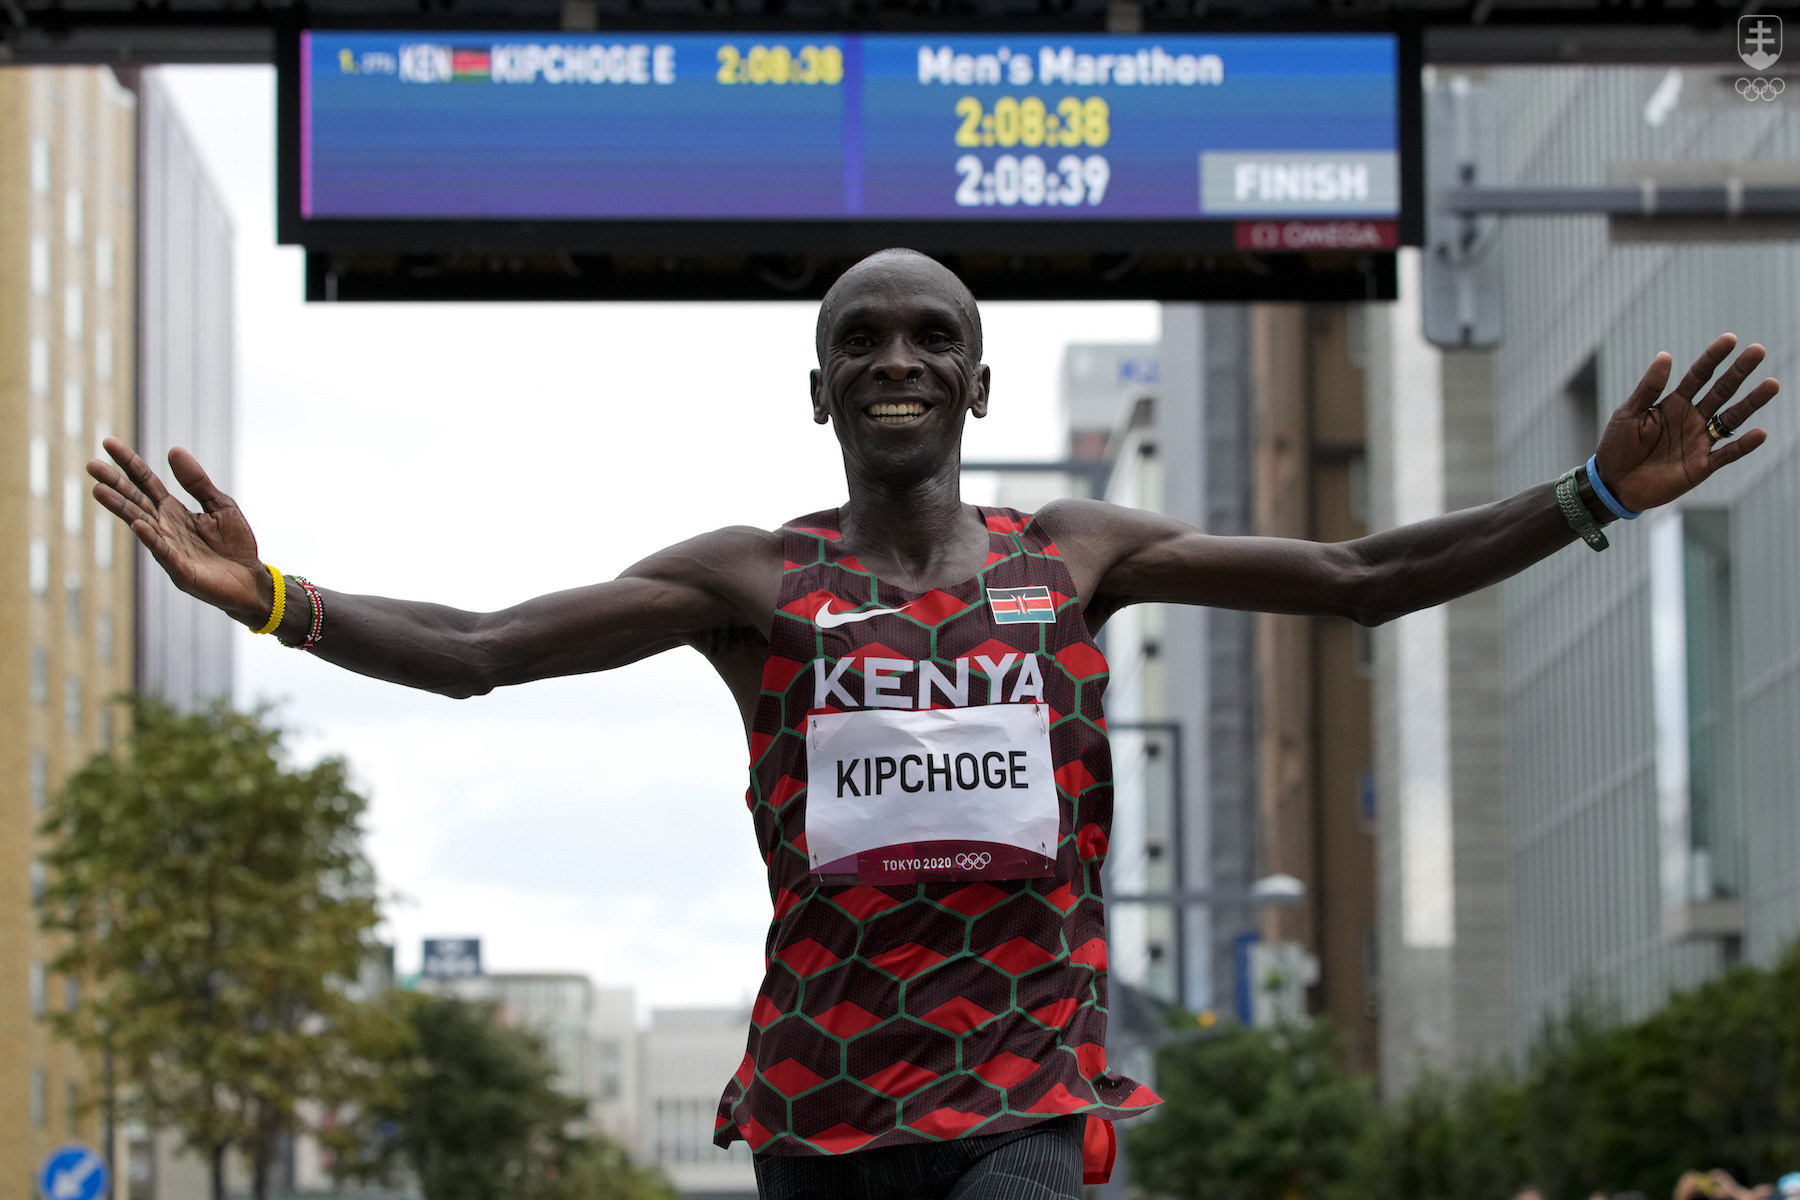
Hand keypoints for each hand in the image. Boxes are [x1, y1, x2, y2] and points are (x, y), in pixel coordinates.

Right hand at [88, 438, 273, 625]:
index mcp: (173, 511)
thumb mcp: (220, 505)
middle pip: (135, 501)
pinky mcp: (181, 570)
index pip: (145, 482)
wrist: (251, 580)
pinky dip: (151, 539)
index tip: (108, 442)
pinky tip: (138, 524)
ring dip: (120, 508)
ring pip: (141, 524)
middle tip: (90, 465)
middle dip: (114, 483)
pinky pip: (163, 552)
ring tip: (99, 491)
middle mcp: (164, 528)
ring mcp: (169, 549)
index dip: (128, 463)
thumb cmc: (235, 544)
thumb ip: (197, 482)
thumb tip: (173, 449)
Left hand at [1594, 334, 1777, 512]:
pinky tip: (1760, 433)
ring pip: (1731, 419)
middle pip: (1721, 391)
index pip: (1698, 376)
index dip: (1713, 358)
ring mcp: (1699, 441)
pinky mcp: (1701, 466)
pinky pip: (1727, 454)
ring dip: (1751, 403)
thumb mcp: (1629, 414)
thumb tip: (1665, 355)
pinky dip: (1744, 445)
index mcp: (1673, 404)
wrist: (1612, 484)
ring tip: (1772, 384)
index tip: (1730, 339)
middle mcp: (1691, 419)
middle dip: (1739, 371)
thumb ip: (1649, 388)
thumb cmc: (1617, 446)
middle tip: (1758, 350)